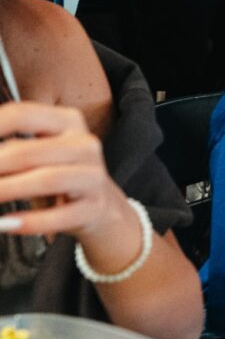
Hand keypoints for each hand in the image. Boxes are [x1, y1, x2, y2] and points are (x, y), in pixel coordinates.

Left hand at [0, 102, 130, 243]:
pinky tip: (7, 224)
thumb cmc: (57, 175)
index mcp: (67, 121)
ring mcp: (92, 176)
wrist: (100, 207)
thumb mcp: (35, 153)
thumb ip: (8, 148)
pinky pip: (59, 215)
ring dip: (7, 190)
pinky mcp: (94, 207)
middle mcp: (84, 144)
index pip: (21, 114)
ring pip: (46, 180)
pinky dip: (29, 221)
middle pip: (27, 152)